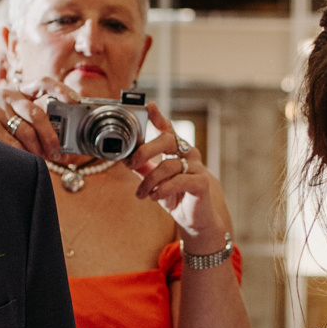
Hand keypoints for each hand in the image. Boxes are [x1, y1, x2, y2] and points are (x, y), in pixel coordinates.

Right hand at [0, 84, 62, 160]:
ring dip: (37, 151)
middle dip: (51, 137)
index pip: (43, 83)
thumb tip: (64, 146)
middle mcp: (6, 96)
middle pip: (38, 115)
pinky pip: (14, 146)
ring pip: (27, 133)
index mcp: (18, 90)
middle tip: (58, 154)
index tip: (76, 101)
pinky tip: (22, 161)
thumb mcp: (14, 116)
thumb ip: (35, 123)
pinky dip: (22, 156)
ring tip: (39, 159)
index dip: (61, 90)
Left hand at [130, 104, 225, 245]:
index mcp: (178, 151)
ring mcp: (197, 168)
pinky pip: (179, 181)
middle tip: (130, 163)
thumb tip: (125, 158)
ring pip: (168, 165)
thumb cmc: (177, 197)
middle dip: (146, 150)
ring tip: (141, 194)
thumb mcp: (156, 181)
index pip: (169, 129)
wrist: (196, 221)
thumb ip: (144, 168)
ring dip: (149, 181)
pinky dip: (162, 189)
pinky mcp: (201, 183)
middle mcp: (188, 154)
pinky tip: (154, 196)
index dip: (160, 117)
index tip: (150, 107)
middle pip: (168, 140)